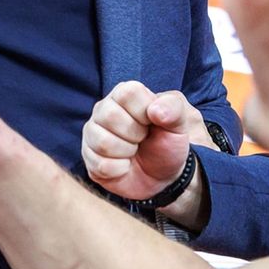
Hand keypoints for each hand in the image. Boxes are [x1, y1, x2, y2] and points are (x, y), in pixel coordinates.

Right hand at [82, 82, 213, 200]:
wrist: (163, 176)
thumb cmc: (167, 143)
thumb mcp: (179, 125)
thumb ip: (174, 109)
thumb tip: (155, 110)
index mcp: (124, 95)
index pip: (127, 93)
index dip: (143, 111)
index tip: (152, 122)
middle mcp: (103, 110)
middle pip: (110, 116)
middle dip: (135, 134)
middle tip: (143, 139)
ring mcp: (92, 134)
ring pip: (103, 142)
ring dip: (127, 152)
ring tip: (133, 151)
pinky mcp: (89, 158)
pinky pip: (101, 165)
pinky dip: (120, 169)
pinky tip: (125, 166)